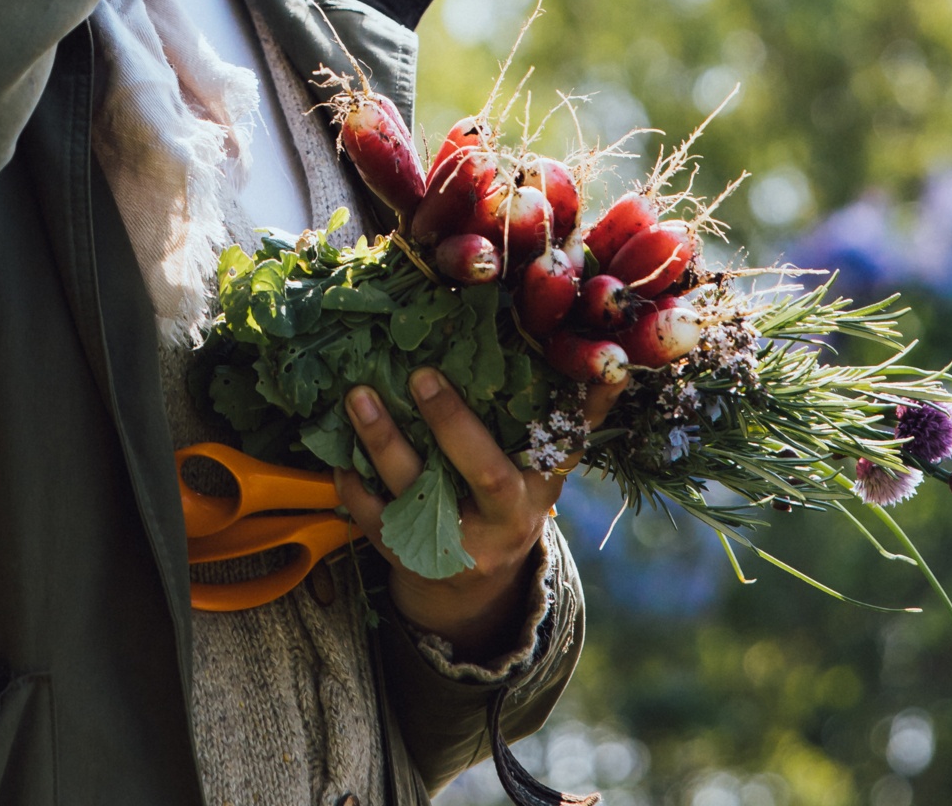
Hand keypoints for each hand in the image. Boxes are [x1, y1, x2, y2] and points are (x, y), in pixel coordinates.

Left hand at [334, 367, 622, 661]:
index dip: (510, 416)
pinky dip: (352, 486)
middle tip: (418, 375)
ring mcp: (454, 546)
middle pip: (480, 473)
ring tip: (357, 396)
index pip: (538, 453)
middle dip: (448, 424)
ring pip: (416, 494)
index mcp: (536, 492)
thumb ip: (574, 418)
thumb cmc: (511, 498)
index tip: (471, 370)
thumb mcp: (545, 469)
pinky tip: (337, 452)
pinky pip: (375, 521)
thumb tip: (614, 363)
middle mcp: (501, 524)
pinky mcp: (410, 560)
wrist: (478, 588)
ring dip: (382, 442)